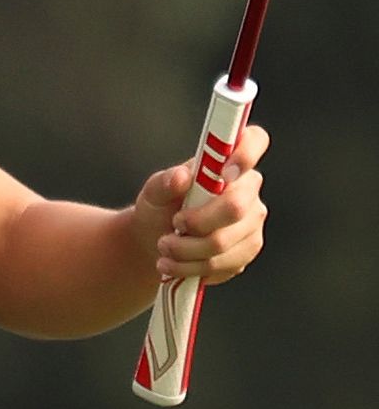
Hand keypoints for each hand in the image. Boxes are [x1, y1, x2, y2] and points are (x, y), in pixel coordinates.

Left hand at [132, 124, 268, 284]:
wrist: (155, 240)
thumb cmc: (159, 206)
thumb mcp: (153, 191)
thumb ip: (166, 181)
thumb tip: (183, 176)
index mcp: (229, 164)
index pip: (254, 141)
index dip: (246, 153)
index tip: (224, 172)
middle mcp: (248, 191)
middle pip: (236, 207)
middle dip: (197, 222)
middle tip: (174, 225)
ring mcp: (252, 223)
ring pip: (224, 241)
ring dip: (186, 249)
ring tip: (164, 247)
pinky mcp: (246, 252)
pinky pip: (222, 263)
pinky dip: (191, 267)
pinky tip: (173, 264)